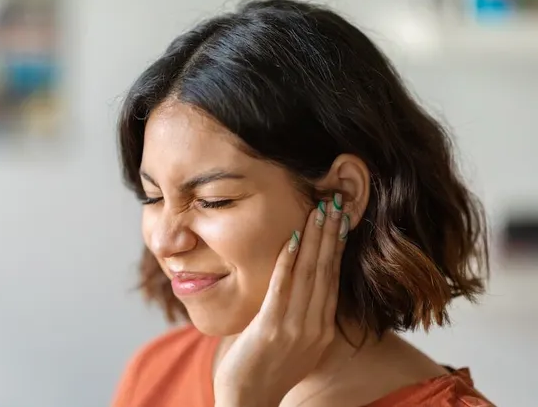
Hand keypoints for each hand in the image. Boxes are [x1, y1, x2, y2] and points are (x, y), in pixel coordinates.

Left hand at [213, 196, 349, 406]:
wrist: (248, 402)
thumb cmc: (265, 371)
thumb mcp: (294, 344)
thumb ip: (302, 317)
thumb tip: (301, 289)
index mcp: (322, 330)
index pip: (333, 279)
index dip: (337, 247)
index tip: (341, 220)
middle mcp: (315, 327)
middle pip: (327, 271)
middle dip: (332, 234)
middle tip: (337, 203)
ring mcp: (294, 329)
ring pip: (309, 274)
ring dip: (314, 239)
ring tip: (320, 211)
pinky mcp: (270, 329)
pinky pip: (282, 288)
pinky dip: (288, 261)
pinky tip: (292, 238)